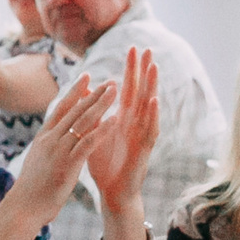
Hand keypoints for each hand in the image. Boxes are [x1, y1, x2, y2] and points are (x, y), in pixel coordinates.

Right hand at [10, 73, 119, 218]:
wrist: (24, 207)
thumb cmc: (31, 188)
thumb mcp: (37, 161)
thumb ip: (46, 147)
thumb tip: (50, 140)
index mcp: (43, 137)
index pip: (61, 108)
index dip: (75, 91)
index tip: (86, 77)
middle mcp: (51, 139)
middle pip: (75, 110)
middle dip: (93, 94)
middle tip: (109, 81)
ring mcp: (59, 150)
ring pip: (83, 121)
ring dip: (101, 104)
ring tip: (115, 91)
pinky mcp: (68, 164)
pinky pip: (88, 142)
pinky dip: (102, 130)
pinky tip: (115, 120)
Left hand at [83, 47, 159, 218]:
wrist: (112, 192)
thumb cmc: (105, 164)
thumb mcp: (95, 133)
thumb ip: (92, 113)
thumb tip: (85, 91)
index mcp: (123, 119)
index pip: (128, 89)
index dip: (131, 70)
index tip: (133, 48)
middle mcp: (135, 124)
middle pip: (141, 92)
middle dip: (144, 71)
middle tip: (148, 49)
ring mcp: (141, 136)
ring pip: (149, 108)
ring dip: (152, 87)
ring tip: (154, 67)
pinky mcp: (144, 150)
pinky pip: (150, 130)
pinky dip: (153, 115)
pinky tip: (154, 101)